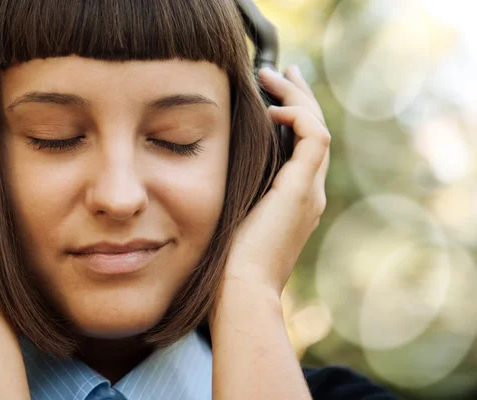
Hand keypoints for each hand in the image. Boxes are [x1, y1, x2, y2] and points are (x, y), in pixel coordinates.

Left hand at [217, 65, 329, 299]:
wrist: (240, 290)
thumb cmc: (227, 261)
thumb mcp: (233, 216)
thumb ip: (238, 192)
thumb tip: (219, 167)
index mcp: (294, 200)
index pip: (302, 147)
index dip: (292, 116)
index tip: (272, 94)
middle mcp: (309, 193)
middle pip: (314, 132)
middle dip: (299, 98)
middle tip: (282, 72)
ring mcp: (309, 191)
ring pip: (317, 128)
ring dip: (296, 98)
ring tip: (272, 76)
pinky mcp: (301, 189)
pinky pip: (313, 138)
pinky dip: (296, 116)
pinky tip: (271, 108)